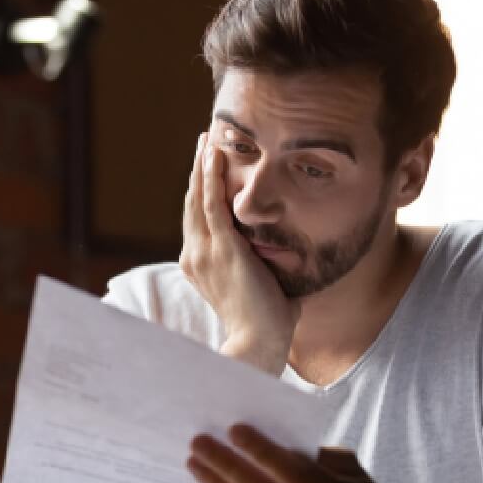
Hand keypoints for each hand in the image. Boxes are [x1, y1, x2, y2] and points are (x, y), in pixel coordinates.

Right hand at [179, 132, 299, 374]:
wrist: (259, 344)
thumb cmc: (267, 323)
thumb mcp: (262, 286)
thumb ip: (268, 266)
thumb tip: (290, 254)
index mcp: (200, 266)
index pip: (197, 220)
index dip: (200, 192)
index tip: (207, 169)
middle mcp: (195, 255)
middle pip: (192, 203)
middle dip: (198, 171)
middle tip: (203, 142)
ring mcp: (205, 251)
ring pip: (198, 197)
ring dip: (202, 165)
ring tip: (206, 139)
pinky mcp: (222, 248)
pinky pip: (212, 203)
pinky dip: (211, 176)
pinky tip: (213, 154)